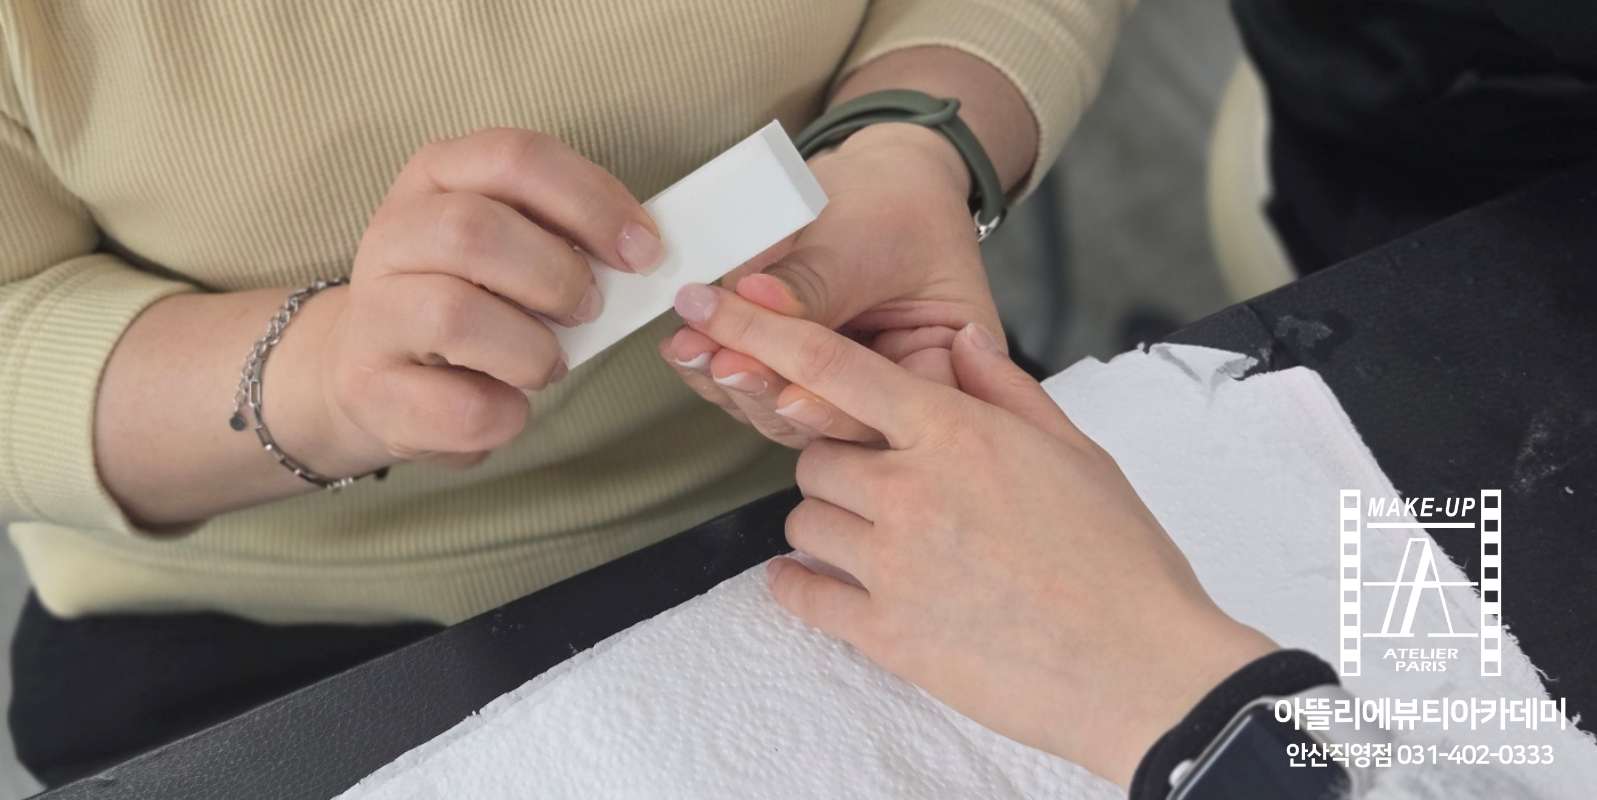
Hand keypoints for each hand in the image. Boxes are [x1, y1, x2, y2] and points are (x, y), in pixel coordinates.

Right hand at [273, 129, 663, 475]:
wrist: (372, 371)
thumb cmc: (467, 299)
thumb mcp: (511, 244)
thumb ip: (566, 234)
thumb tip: (645, 252)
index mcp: (437, 176)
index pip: (516, 157)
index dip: (591, 202)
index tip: (644, 252)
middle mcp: (393, 234)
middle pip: (474, 230)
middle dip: (556, 277)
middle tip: (587, 310)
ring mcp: (373, 312)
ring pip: (455, 315)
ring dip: (531, 351)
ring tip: (546, 363)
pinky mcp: (370, 390)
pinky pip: (457, 404)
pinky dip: (505, 413)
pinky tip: (507, 404)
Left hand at [661, 122, 1001, 447]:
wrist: (883, 175)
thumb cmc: (897, 201)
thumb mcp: (865, 238)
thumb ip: (812, 285)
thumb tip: (747, 309)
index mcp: (945, 370)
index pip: (890, 408)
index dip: (833, 406)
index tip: (783, 388)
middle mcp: (899, 396)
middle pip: (833, 423)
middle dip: (768, 393)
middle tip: (717, 361)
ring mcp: (848, 390)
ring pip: (787, 414)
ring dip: (733, 384)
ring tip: (690, 348)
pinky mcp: (805, 376)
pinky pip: (763, 386)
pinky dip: (721, 369)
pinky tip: (686, 348)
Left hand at [673, 283, 1277, 787]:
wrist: (1141, 668)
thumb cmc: (1120, 559)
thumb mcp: (1075, 451)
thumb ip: (1004, 389)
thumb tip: (958, 342)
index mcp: (955, 433)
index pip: (834, 368)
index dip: (764, 332)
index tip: (713, 308)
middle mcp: (910, 489)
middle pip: (811, 452)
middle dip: (837, 463)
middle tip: (884, 486)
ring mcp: (891, 563)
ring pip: (803, 519)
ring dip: (829, 523)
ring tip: (885, 543)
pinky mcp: (884, 632)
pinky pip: (801, 591)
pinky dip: (802, 583)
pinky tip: (828, 583)